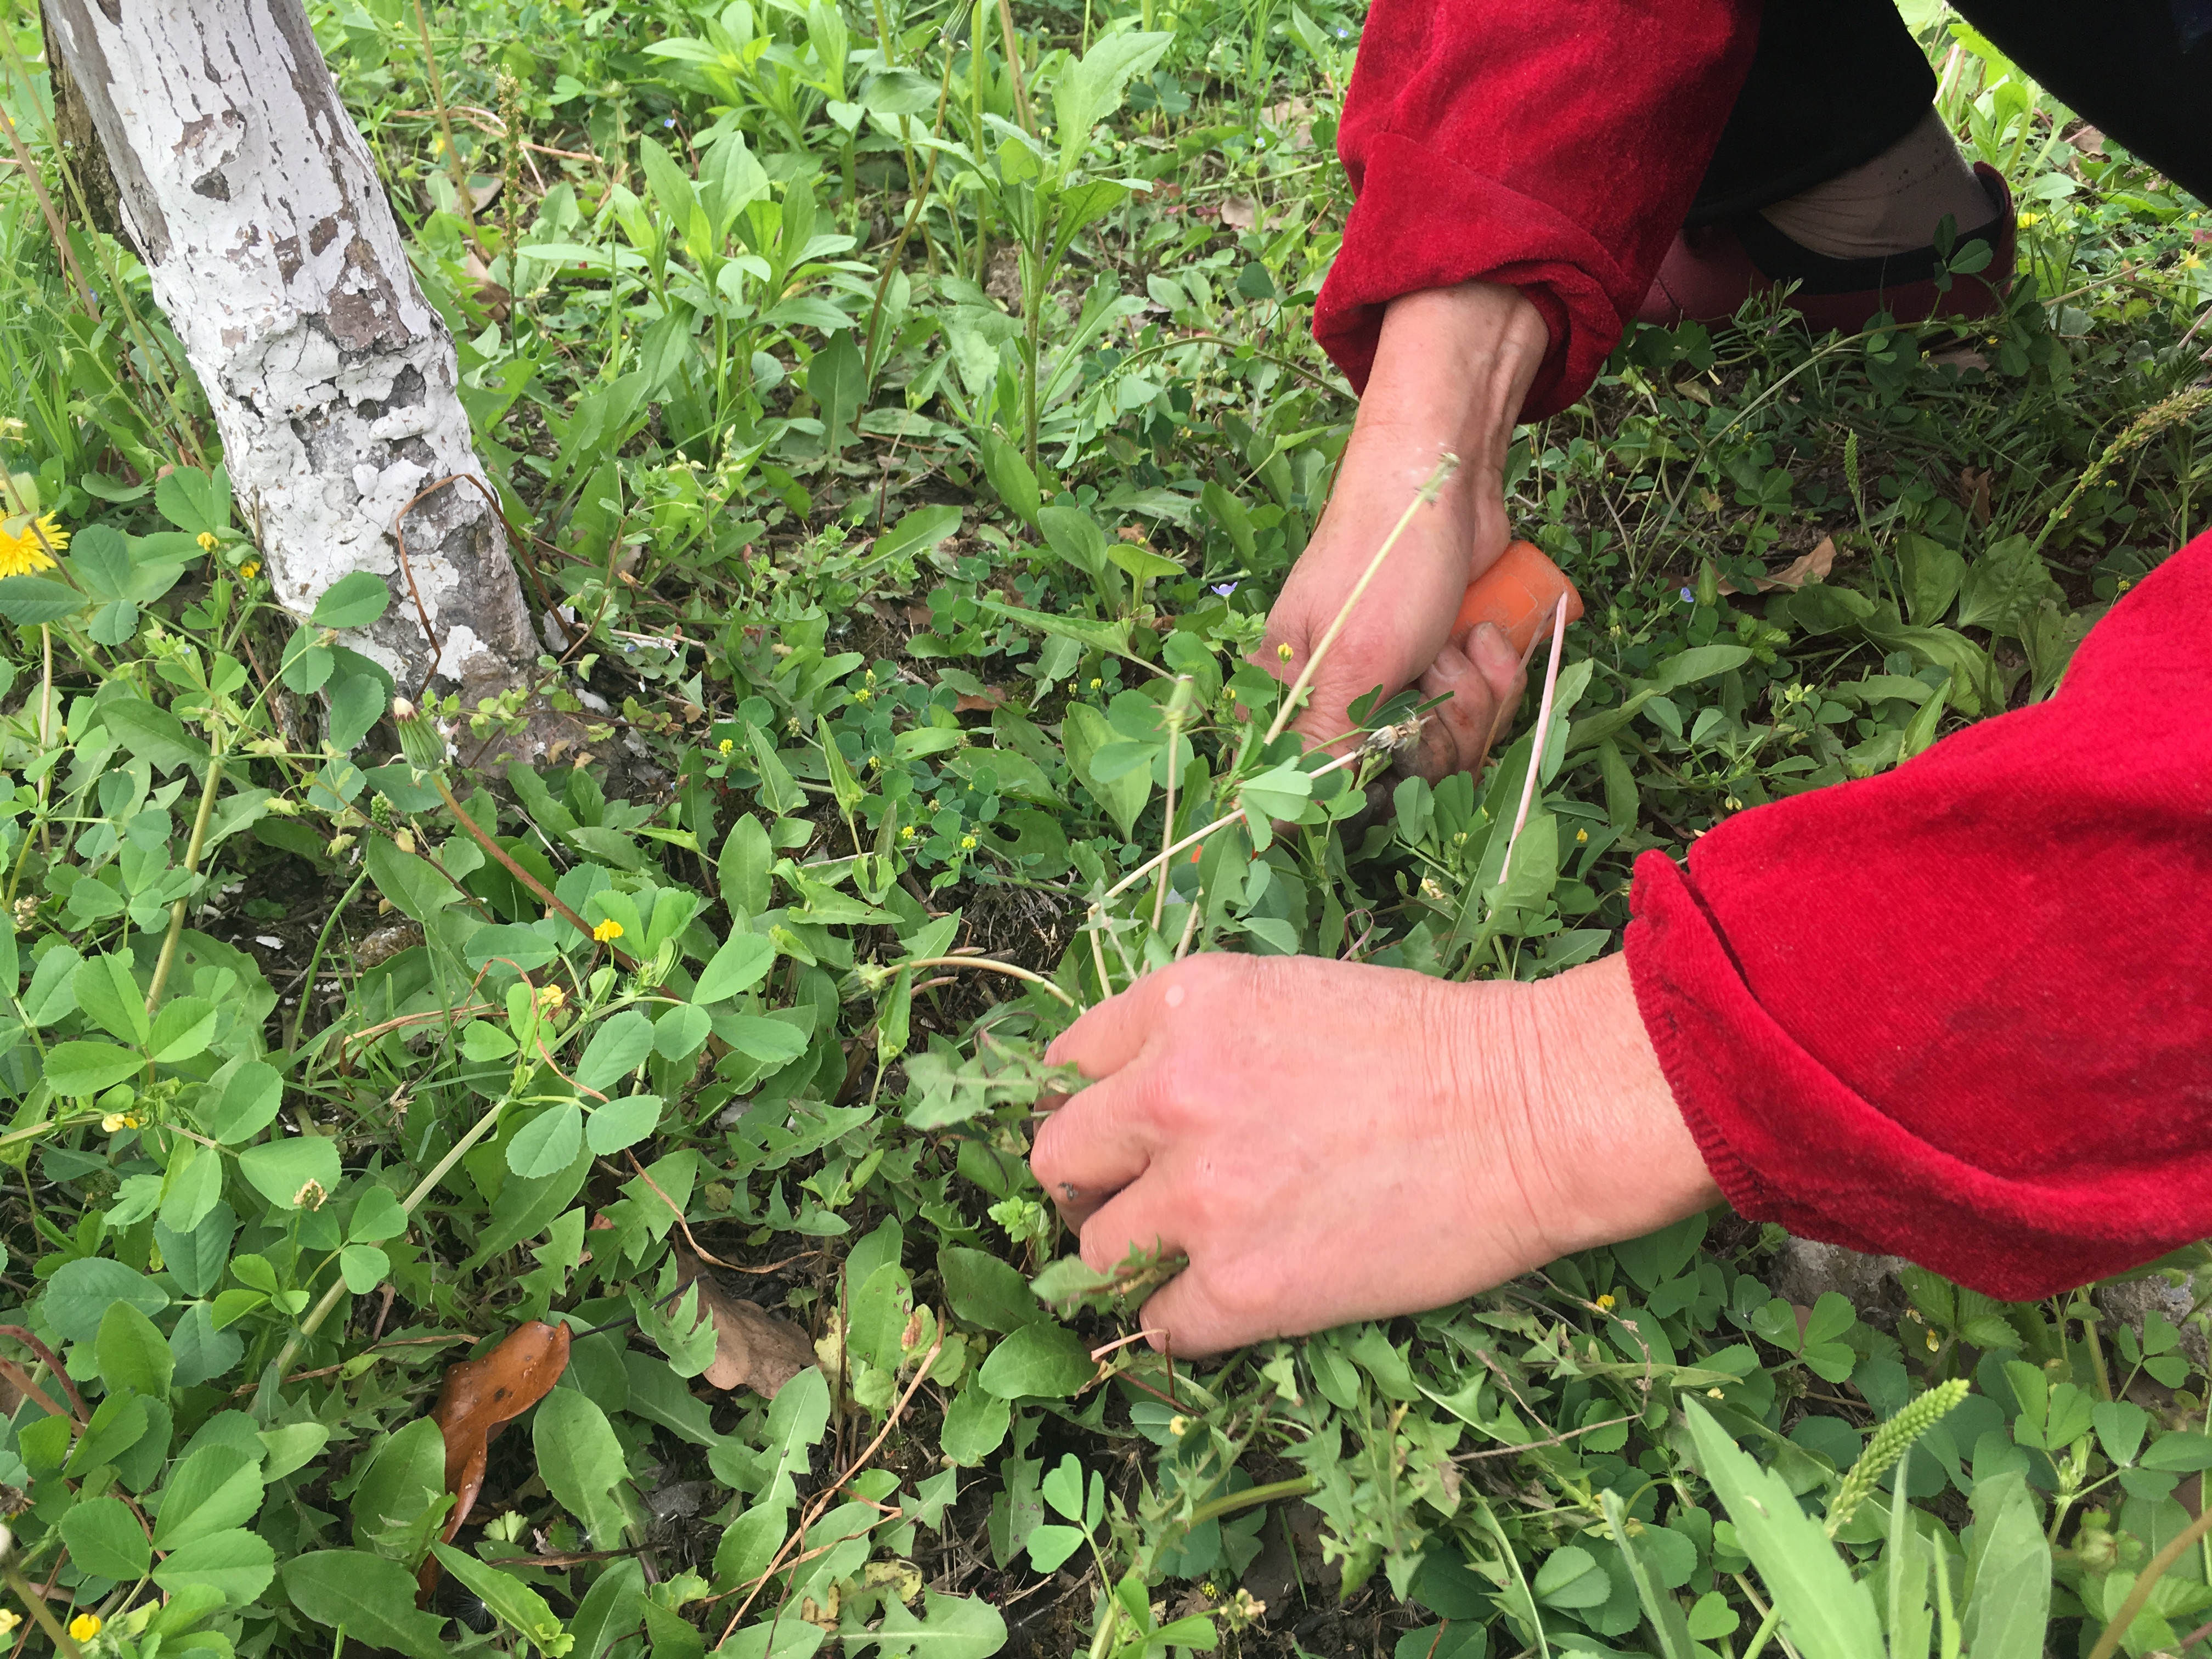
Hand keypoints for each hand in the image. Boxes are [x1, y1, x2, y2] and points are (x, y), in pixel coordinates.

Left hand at [1028, 952, 1717, 1355]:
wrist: (1529, 1112)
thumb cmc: (1431, 1046)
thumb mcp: (1287, 994)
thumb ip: (1196, 1037)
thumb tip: (1134, 1098)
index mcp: (1181, 1006)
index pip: (1067, 1068)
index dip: (1092, 1108)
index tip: (1117, 1136)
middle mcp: (1166, 1093)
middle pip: (1059, 1161)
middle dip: (1091, 1185)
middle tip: (1139, 1201)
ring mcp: (1198, 1195)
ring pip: (1095, 1254)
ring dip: (1134, 1261)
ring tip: (1198, 1256)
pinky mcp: (1240, 1287)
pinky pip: (1158, 1326)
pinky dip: (1186, 1320)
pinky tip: (1235, 1299)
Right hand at [1261, 282, 1549, 780]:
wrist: (1446, 478)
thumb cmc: (1383, 561)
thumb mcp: (1350, 663)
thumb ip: (1318, 750)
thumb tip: (1261, 831)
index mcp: (1294, 702)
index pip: (1327, 791)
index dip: (1376, 777)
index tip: (1400, 733)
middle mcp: (1340, 702)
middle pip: (1401, 776)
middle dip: (1442, 723)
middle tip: (1437, 659)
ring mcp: (1396, 688)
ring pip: (1450, 750)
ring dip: (1475, 694)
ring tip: (1465, 635)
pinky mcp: (1443, 673)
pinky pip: (1479, 718)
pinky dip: (1496, 679)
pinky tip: (1486, 634)